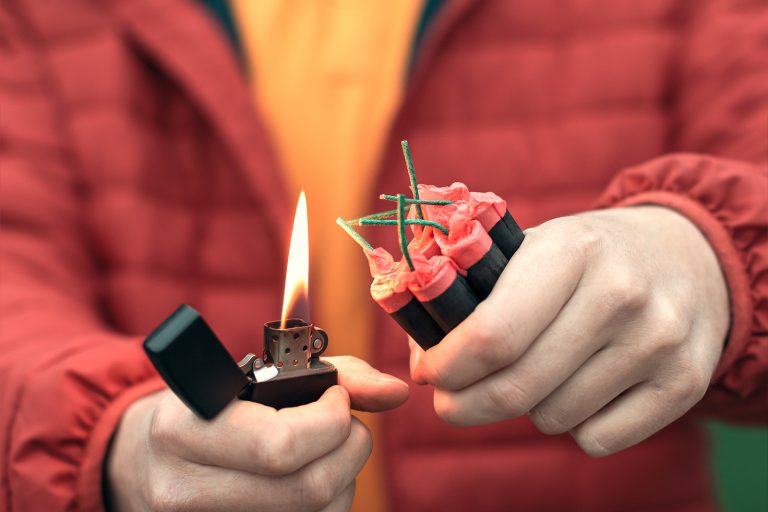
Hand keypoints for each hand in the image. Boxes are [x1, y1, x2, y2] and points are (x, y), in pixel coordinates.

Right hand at [107, 356, 408, 510]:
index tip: (337, 400)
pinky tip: (314, 480)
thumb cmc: (214, 407)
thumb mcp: (255, 375)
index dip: (328, 423)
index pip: (279, 446)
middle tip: (348, 426)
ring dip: (344, 479)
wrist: (149, 461)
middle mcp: (185, 489)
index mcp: (185, 428)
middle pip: (307, 490)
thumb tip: (395, 392)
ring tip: (328, 451)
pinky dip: (326, 505)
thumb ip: (332, 373)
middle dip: (350, 449)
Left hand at [410, 206, 728, 455]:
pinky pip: (598, 439)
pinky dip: (575, 425)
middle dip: (466, 405)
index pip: (491, 335)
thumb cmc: (587, 257)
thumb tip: (422, 358)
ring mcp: (658, 341)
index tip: (429, 374)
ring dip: (528, 408)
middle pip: (517, 388)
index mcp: (570, 250)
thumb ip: (474, 294)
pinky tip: (580, 387)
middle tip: (451, 402)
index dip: (447, 367)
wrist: (688, 256)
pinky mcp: (685, 383)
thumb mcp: (535, 247)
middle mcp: (621, 294)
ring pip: (554, 418)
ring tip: (536, 373)